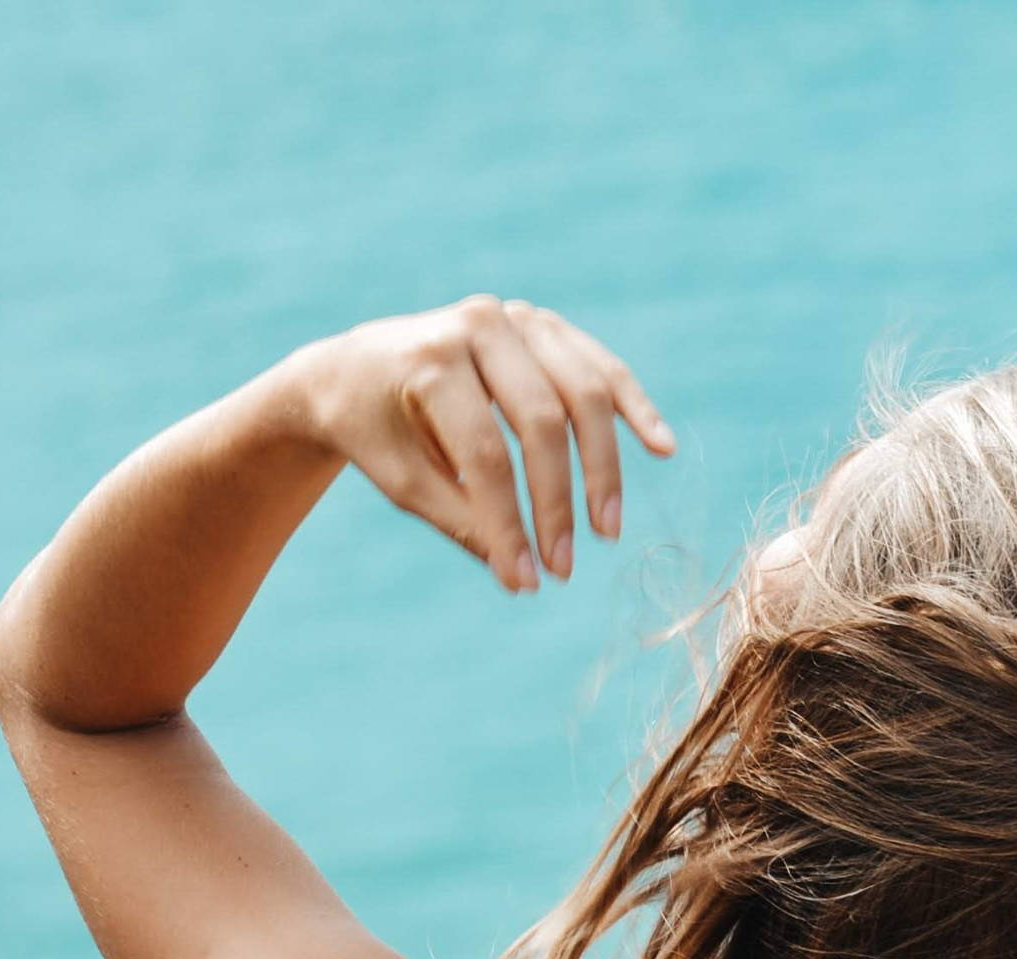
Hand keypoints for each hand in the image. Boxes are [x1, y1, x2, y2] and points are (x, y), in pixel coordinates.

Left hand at [278, 296, 674, 593]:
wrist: (355, 368)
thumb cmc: (374, 429)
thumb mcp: (401, 480)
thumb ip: (461, 520)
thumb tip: (523, 576)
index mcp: (430, 360)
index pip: (485, 453)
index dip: (509, 522)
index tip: (524, 580)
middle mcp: (478, 325)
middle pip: (540, 422)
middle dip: (557, 501)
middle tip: (564, 567)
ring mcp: (517, 319)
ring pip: (582, 394)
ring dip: (603, 466)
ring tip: (607, 529)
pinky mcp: (545, 326)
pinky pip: (600, 368)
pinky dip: (632, 408)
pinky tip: (660, 447)